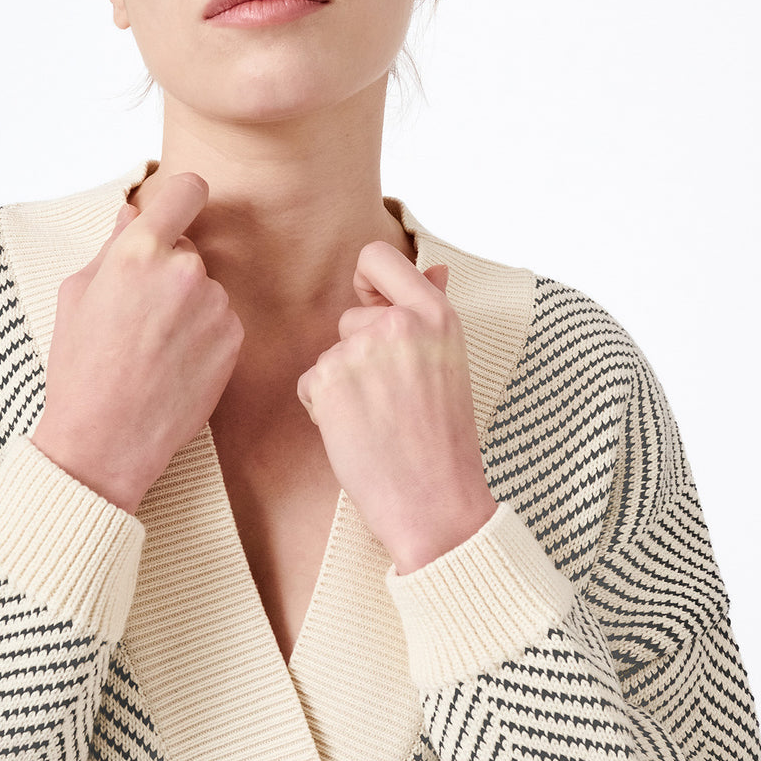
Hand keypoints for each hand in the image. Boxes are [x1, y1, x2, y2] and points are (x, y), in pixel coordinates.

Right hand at [30, 173, 243, 512]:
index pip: (186, 190)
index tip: (179, 207)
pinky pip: (221, 320)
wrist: (106, 440)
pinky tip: (173, 364)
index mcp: (138, 251)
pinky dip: (204, 336)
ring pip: (206, 288)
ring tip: (153, 347)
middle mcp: (185, 270)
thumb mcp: (77, 296)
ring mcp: (215, 306)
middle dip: (169, 269)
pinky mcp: (234, 339)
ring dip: (188, 305)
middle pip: (189, 248)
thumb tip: (133, 214)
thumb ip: (111, 247)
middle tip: (139, 313)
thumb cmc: (81, 369)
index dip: (182, 197)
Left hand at [297, 242, 496, 572]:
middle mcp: (399, 324)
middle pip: (349, 318)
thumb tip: (435, 267)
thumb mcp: (450, 363)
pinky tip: (358, 434)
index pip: (378, 257)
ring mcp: (361, 350)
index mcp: (436, 314)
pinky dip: (325, 410)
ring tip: (379, 421)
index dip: (367, 284)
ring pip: (329, 354)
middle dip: (359, 355)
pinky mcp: (328, 380)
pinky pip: (310, 384)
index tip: (373, 310)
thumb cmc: (444, 439)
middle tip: (393, 400)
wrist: (436, 503)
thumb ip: (432, 310)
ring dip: (342, 386)